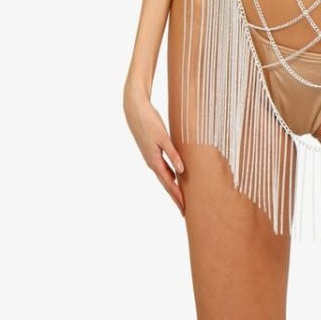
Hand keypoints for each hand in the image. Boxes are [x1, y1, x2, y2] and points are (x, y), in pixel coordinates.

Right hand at [123, 82, 184, 216]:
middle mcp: (152, 162)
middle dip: (176, 197)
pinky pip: (164, 166)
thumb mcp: (163, 137)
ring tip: (182, 197)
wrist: (135, 109)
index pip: (169, 184)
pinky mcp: (152, 150)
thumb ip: (173, 154)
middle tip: (185, 210)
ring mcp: (151, 157)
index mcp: (154, 161)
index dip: (177, 197)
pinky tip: (177, 175)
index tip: (184, 209)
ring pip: (165, 176)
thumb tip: (181, 171)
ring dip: (173, 187)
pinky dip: (171, 174)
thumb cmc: (149, 121)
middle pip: (167, 183)